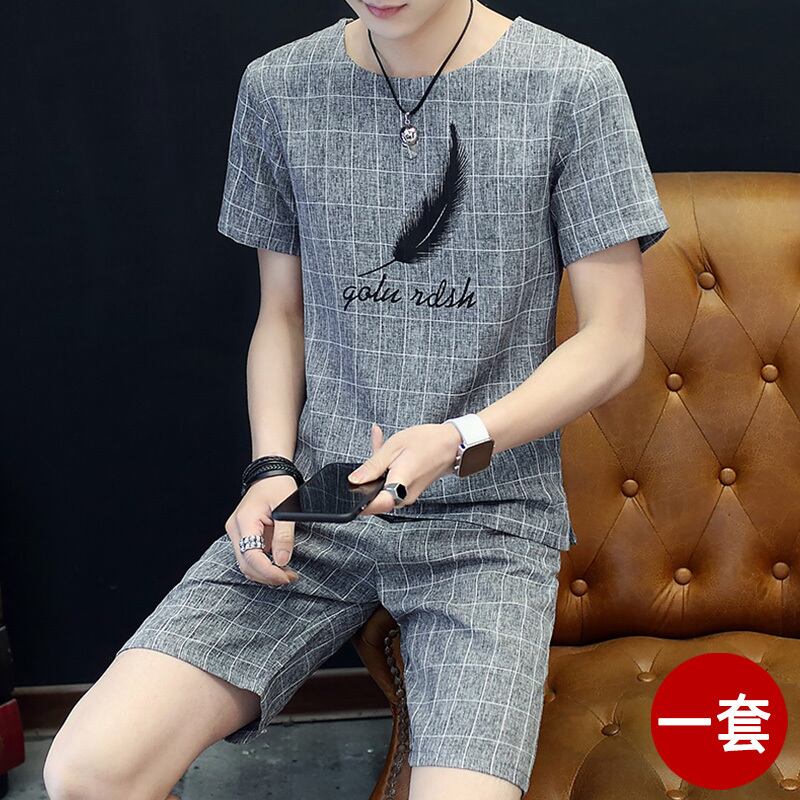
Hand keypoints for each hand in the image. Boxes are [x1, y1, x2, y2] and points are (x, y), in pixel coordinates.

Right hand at [224, 474, 301, 584]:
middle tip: (290, 577)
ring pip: (246, 563)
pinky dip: (263, 565)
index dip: (268, 572)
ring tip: (287, 573)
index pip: (251, 557)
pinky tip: (279, 566)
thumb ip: (284, 536)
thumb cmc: (278, 486)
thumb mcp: (287, 508)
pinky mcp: (242, 534)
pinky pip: (249, 556)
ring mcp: (237, 532)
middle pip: (246, 565)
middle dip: (268, 576)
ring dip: (265, 573)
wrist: (270, 474)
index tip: (286, 577)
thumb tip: (281, 561)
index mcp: (244, 521)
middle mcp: (235, 529)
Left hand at [347, 422, 461, 514]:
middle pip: (374, 495)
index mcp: (399, 486)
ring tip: (380, 443)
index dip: (358, 503)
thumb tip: (353, 480)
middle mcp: (403, 496)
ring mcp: (406, 494)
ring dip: (376, 468)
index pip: (374, 506)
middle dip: (366, 477)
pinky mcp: (407, 489)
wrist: (452, 444)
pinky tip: (385, 447)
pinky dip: (385, 467)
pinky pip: (390, 482)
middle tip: (367, 457)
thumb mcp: (394, 448)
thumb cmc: (426, 443)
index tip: (347, 494)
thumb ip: (372, 466)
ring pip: (381, 486)